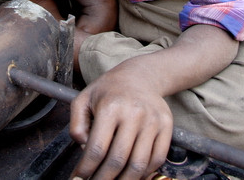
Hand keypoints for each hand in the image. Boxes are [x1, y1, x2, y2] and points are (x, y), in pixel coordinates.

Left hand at [70, 62, 173, 179]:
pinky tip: (132, 176)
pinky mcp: (167, 126)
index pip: (97, 148)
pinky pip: (157, 159)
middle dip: (104, 179)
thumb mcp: (83, 99)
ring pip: (139, 164)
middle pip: (118, 159)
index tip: (79, 178)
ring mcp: (152, 121)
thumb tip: (84, 149)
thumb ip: (76, 124)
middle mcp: (134, 113)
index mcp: (110, 107)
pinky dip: (145, 173)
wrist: (140, 75)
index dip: (87, 169)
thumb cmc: (108, 90)